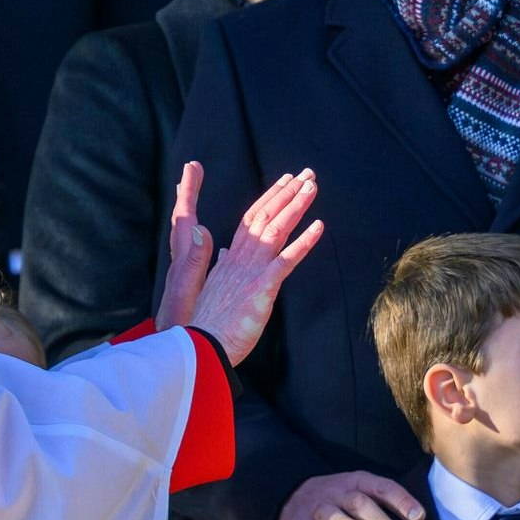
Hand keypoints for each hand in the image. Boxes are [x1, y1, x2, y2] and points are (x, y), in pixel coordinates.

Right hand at [159, 162, 323, 366]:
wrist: (201, 346)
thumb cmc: (209, 325)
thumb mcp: (213, 290)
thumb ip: (221, 268)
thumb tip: (225, 252)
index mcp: (230, 259)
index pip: (251, 219)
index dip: (269, 199)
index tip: (284, 182)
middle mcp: (240, 258)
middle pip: (265, 216)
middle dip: (287, 192)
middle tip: (307, 174)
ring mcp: (251, 271)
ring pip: (276, 229)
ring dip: (296, 206)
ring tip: (312, 187)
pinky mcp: (262, 287)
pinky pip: (286, 260)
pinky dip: (304, 242)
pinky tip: (319, 226)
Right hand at [279, 470, 427, 519]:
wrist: (297, 495)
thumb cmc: (343, 502)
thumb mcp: (364, 495)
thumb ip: (388, 507)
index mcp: (359, 484)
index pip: (384, 489)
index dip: (402, 502)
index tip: (418, 518)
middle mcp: (339, 492)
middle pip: (360, 503)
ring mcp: (316, 506)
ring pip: (330, 514)